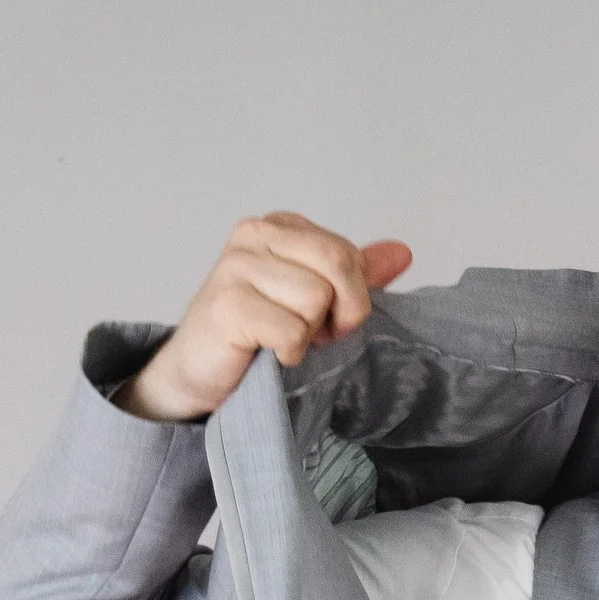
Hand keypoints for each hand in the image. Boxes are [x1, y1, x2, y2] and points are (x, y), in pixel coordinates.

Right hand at [116, 213, 413, 422]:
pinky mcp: (227, 305)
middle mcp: (254, 234)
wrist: (197, 373)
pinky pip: (291, 330)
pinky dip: (288, 353)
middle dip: (340, 310)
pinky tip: (265, 352)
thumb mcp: (314, 300)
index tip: (322, 316)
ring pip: (315, 299)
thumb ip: (355, 275)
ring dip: (307, 335)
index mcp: (280, 226)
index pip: (347, 250)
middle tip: (314, 333)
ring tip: (279, 340)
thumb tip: (402, 252)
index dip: (350, 294)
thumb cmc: (257, 335)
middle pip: (338, 264)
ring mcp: (236, 267)